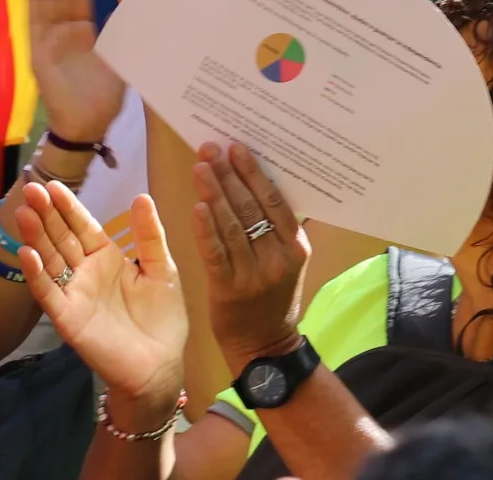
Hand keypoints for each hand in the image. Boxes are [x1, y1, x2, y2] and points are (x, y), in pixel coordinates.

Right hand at [19, 184, 188, 416]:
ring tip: (23, 213)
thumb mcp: (162, 270)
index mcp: (107, 257)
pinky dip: (36, 275)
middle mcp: (85, 272)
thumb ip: (149, 236)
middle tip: (30, 189)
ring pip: (50, 260)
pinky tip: (27, 254)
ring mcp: (74, 294)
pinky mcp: (68, 318)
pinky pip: (49, 293)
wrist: (160, 364)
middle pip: (61, 238)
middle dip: (46, 214)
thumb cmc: (163, 318)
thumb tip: (142, 196)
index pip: (82, 225)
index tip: (51, 183)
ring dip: (36, 237)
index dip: (67, 206)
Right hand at [23, 0, 124, 143]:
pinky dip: (31, 2)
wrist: (89, 125)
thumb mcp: (121, 56)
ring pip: (46, 1)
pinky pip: (34, 24)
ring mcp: (49, 42)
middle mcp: (63, 33)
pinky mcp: (39, 55)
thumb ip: (125, 30)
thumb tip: (137, 2)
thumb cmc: (105, 96)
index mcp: (82, 33)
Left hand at [192, 140, 311, 369]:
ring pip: (232, 226)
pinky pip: (216, 253)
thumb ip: (278, 230)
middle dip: (229, 175)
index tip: (236, 148)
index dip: (254, 173)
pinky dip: (206, 229)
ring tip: (200, 167)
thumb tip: (258, 183)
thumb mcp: (288, 261)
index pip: (274, 202)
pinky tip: (197, 207)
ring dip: (214, 193)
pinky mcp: (229, 289)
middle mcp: (277, 258)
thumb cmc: (274, 297)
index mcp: (296, 247)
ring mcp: (253, 274)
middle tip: (211, 149)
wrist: (264, 345)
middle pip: (251, 208)